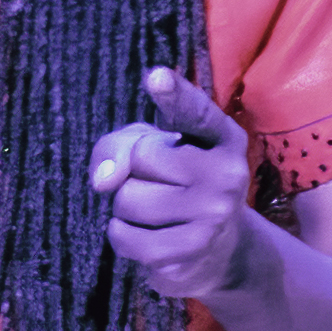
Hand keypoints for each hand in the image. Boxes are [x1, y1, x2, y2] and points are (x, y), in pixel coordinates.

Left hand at [89, 66, 260, 303]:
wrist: (219, 254)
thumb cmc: (179, 188)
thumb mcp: (154, 152)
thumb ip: (121, 146)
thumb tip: (104, 181)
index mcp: (224, 140)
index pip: (196, 113)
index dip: (174, 94)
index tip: (156, 76)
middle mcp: (227, 175)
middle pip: (140, 157)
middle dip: (134, 173)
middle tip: (161, 186)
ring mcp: (212, 217)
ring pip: (126, 198)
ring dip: (125, 208)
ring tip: (156, 214)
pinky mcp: (189, 253)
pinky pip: (123, 236)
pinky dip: (122, 235)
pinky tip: (149, 237)